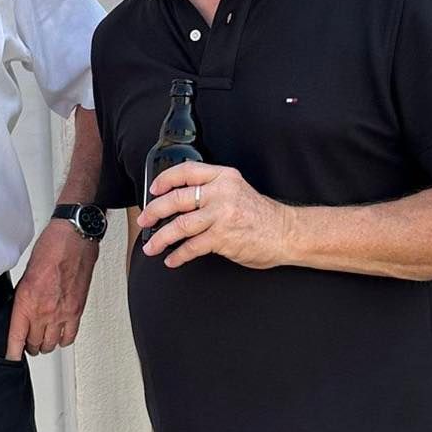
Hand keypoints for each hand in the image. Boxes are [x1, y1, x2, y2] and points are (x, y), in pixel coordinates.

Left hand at [6, 221, 99, 357]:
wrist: (73, 240)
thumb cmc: (51, 249)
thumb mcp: (25, 275)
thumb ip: (23, 297)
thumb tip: (22, 311)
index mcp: (26, 302)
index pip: (16, 338)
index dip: (12, 352)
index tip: (11, 356)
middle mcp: (44, 312)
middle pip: (34, 344)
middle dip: (29, 346)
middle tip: (27, 344)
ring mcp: (62, 314)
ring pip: (51, 344)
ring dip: (45, 345)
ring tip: (42, 342)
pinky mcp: (77, 311)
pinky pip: (70, 336)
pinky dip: (63, 340)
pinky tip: (60, 337)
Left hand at [138, 163, 292, 268]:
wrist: (286, 233)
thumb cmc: (261, 215)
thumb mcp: (237, 191)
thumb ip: (212, 191)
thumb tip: (180, 202)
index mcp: (224, 177)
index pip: (186, 171)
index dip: (165, 180)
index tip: (153, 190)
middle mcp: (221, 192)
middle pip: (176, 199)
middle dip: (154, 211)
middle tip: (145, 220)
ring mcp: (221, 215)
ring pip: (179, 225)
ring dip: (161, 238)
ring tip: (152, 246)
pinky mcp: (222, 237)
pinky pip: (192, 247)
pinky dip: (178, 255)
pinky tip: (173, 260)